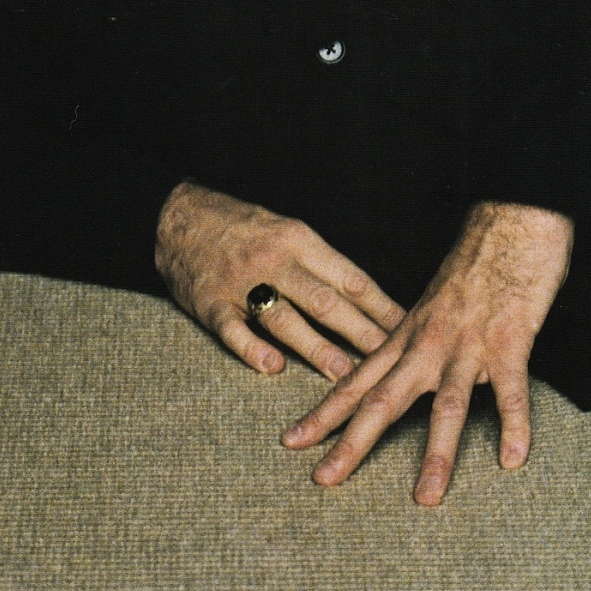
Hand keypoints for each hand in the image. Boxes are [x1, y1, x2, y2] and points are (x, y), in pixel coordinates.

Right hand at [155, 181, 405, 381]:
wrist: (179, 215)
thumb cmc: (242, 229)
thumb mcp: (286, 233)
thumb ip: (320, 266)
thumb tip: (367, 303)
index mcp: (299, 240)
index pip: (350, 279)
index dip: (382, 308)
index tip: (411, 332)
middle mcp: (275, 261)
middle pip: (326, 301)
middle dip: (362, 334)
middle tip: (394, 362)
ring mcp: (241, 283)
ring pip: (285, 318)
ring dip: (317, 348)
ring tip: (346, 376)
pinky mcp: (210, 302)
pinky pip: (233, 328)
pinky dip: (252, 348)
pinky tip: (271, 367)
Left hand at [282, 201, 572, 503]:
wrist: (507, 226)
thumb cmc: (472, 268)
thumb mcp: (430, 307)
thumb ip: (414, 345)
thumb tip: (398, 377)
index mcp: (405, 337)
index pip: (355, 381)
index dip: (323, 413)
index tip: (292, 441)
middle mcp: (428, 344)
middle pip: (382, 400)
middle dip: (351, 442)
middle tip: (323, 478)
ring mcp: (468, 345)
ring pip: (448, 405)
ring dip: (437, 453)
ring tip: (426, 498)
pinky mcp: (509, 341)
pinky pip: (512, 389)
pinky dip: (513, 424)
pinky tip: (512, 459)